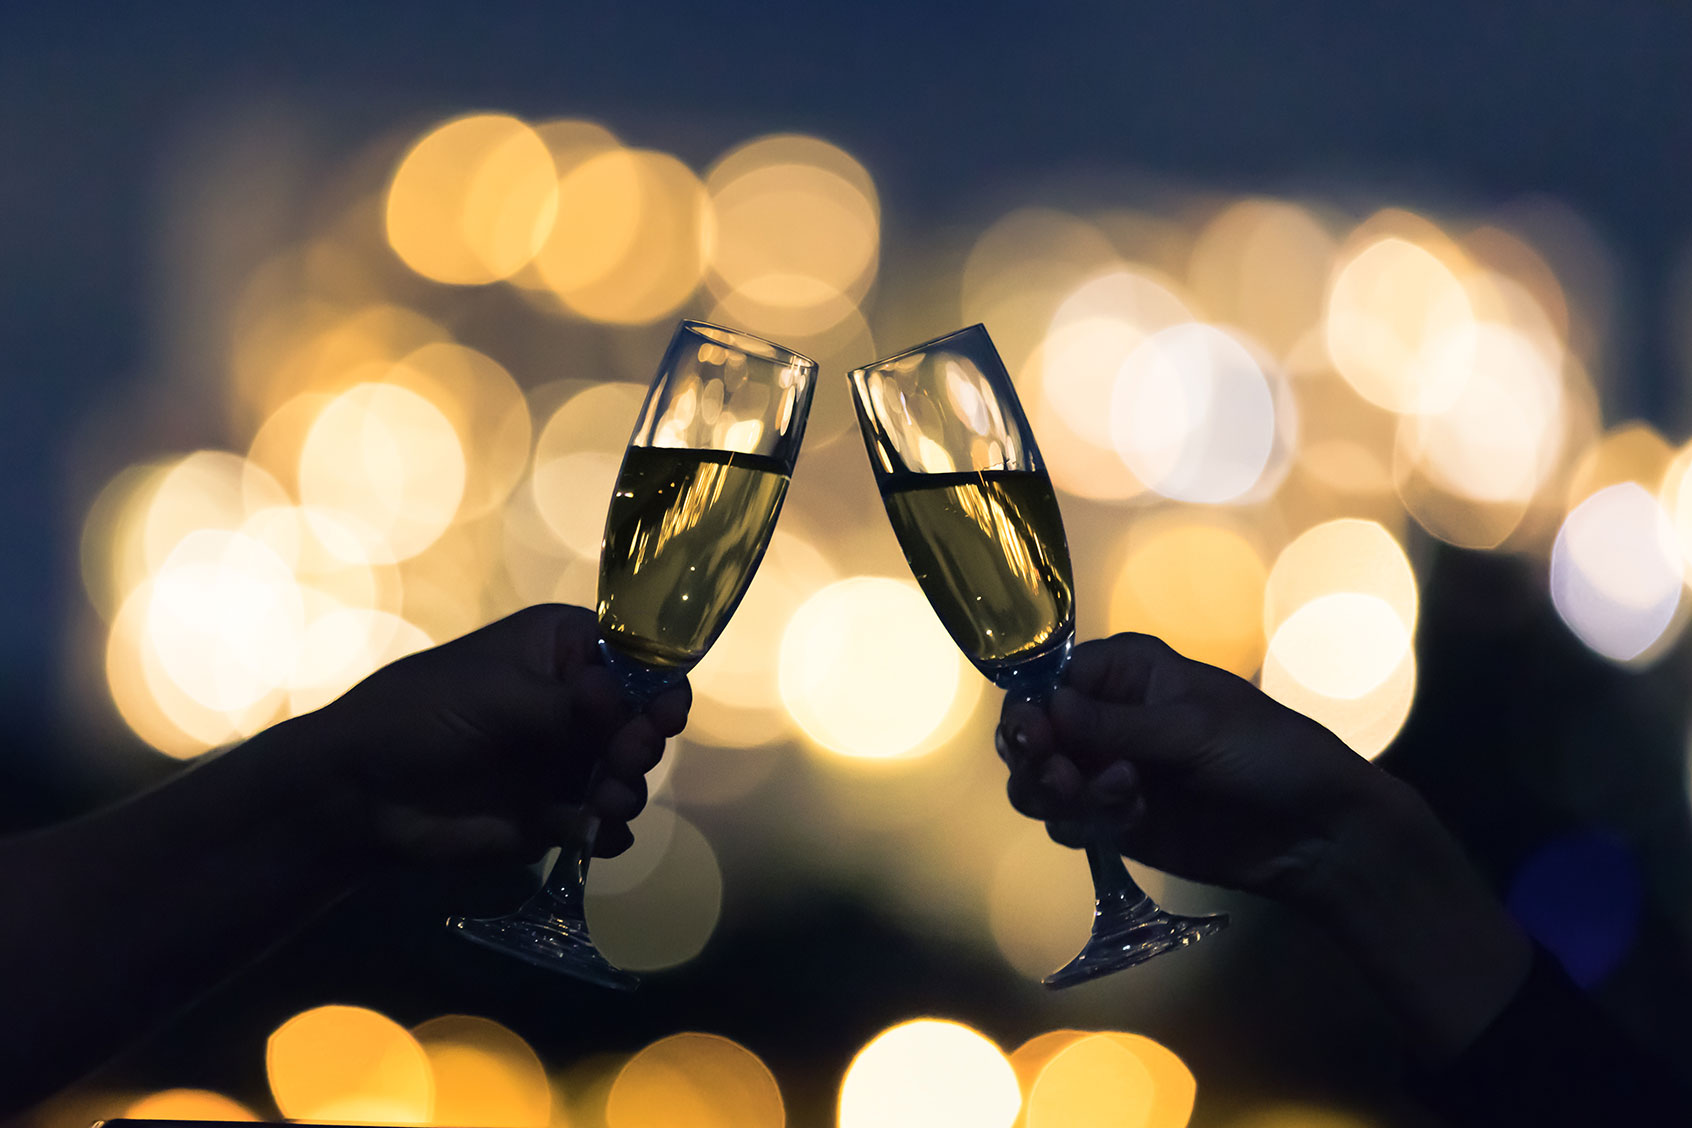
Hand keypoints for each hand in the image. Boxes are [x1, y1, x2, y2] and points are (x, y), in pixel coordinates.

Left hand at [310, 604, 689, 863]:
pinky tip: (592, 834)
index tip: (663, 716)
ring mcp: (568, 758)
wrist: (362, 795)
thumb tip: (622, 703)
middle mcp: (576, 701)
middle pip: (644, 719)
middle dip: (642, 743)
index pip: (636, 657)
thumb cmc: (420, 717)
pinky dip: (607, 830)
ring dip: (627, 789)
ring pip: (630, 773)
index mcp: (564, 650)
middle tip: (625, 760)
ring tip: (601, 804)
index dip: (659, 684)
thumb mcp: (495, 696)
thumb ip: (566, 706)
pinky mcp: (558, 812)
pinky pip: (605, 822)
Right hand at [999, 632, 1400, 907]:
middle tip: (1061, 779)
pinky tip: (1132, 819)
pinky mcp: (1114, 822)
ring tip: (1113, 798)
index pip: (1048, 678)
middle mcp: (1104, 717)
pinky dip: (1086, 824)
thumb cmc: (1268, 754)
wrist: (1314, 833)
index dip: (1031, 707)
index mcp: (1125, 672)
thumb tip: (1047, 707)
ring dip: (1057, 795)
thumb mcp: (1194, 728)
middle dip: (1035, 757)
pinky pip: (1067, 822)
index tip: (1037, 737)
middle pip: (1030, 732)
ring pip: (1038, 782)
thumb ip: (1116, 725)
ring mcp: (1105, 771)